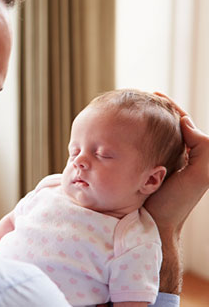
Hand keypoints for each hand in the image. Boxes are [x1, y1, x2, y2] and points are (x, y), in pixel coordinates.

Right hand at [144, 93, 208, 292]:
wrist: (153, 225)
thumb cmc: (177, 203)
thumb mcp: (201, 175)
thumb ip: (203, 148)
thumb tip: (185, 122)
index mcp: (187, 155)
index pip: (181, 123)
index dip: (170, 107)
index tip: (155, 93)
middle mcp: (170, 155)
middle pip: (162, 126)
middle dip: (151, 111)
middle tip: (137, 98)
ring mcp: (151, 161)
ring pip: (146, 135)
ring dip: (138, 121)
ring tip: (126, 109)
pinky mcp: (135, 167)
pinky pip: (132, 147)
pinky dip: (126, 136)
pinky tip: (118, 129)